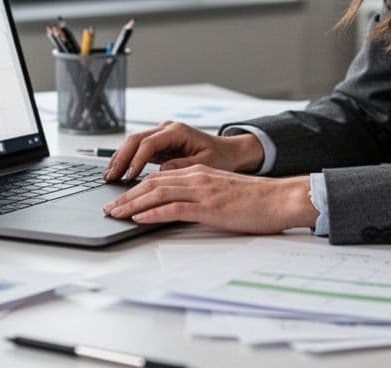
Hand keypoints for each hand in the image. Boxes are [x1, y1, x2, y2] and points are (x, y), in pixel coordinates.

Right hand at [102, 121, 263, 180]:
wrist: (229, 152)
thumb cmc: (221, 157)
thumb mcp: (206, 164)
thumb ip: (183, 166)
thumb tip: (162, 171)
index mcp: (177, 131)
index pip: (149, 143)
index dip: (137, 160)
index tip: (129, 176)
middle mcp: (166, 129)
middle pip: (135, 139)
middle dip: (121, 158)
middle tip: (110, 177)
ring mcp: (161, 136)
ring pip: (133, 143)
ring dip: (120, 159)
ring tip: (109, 176)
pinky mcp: (159, 145)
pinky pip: (137, 150)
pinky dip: (126, 160)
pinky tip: (118, 173)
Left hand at [104, 165, 317, 233]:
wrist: (280, 199)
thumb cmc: (257, 200)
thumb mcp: (223, 193)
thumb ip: (201, 196)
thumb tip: (181, 208)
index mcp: (200, 173)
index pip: (160, 178)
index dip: (137, 189)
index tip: (121, 199)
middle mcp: (197, 177)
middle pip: (152, 183)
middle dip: (127, 196)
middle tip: (109, 207)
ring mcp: (202, 191)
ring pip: (157, 193)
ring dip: (132, 204)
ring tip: (115, 213)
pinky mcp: (209, 207)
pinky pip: (174, 208)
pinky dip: (152, 213)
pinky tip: (139, 218)